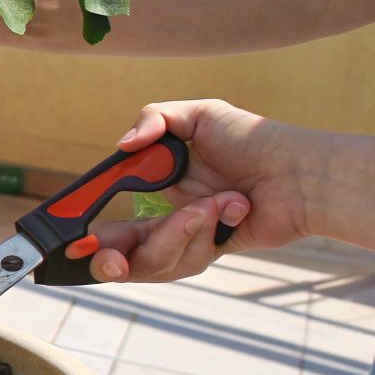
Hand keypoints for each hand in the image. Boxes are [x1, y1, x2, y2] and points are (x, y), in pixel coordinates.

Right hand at [75, 100, 309, 282]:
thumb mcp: (200, 114)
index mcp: (155, 187)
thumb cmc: (253, 139)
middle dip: (111, 259)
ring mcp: (188, 240)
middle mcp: (166, 219)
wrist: (300, 172)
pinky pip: (189, 260)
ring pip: (155, 260)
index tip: (74, 240)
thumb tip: (121, 146)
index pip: (111, 219)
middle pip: (123, 255)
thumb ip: (154, 119)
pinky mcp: (213, 253)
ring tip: (211, 204)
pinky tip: (233, 208)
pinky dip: (208, 232)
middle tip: (106, 257)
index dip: (90, 235)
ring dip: (176, 233)